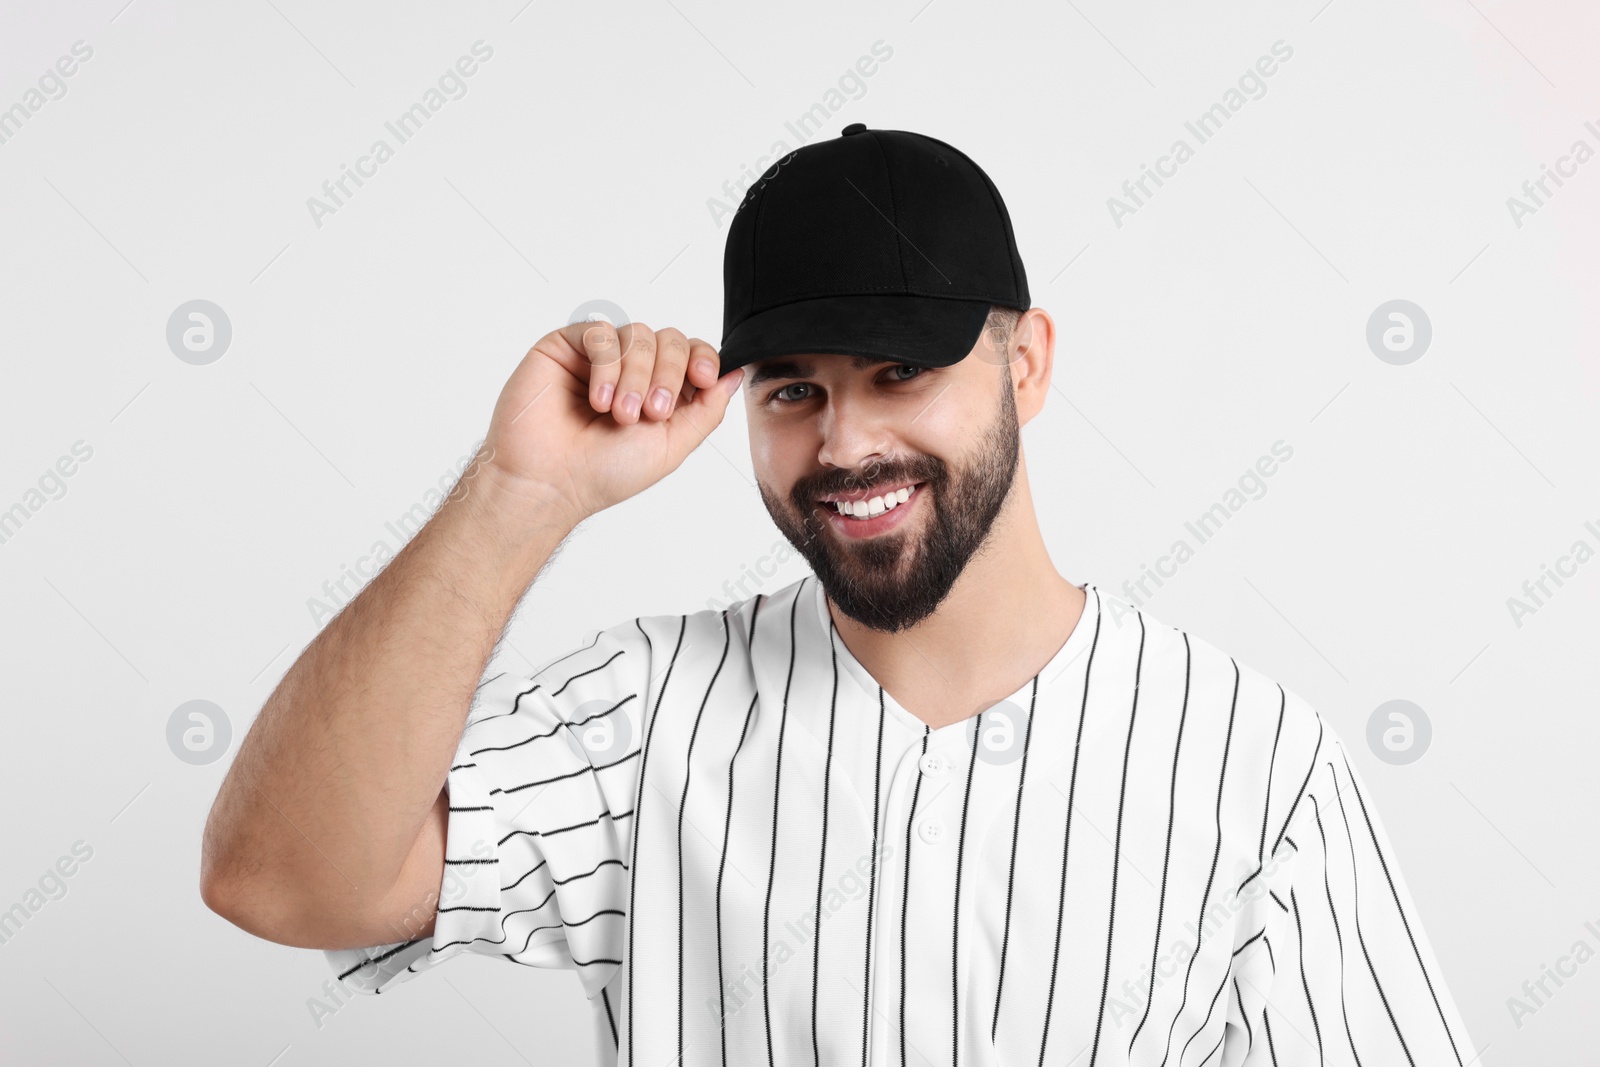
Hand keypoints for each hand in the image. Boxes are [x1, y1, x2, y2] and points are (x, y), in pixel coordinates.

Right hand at [479, 321, 743, 522]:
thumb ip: (707, 410)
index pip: (693, 354)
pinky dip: (607, 365)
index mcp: (660, 392)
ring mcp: (599, 357)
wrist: (550, 483)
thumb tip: (735, 375)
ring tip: (618, 413)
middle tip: (651, 412)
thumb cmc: (603, 473)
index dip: (703, 358)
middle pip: (670, 339)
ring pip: (638, 334)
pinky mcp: (566, 347)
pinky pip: (601, 333)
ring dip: (636, 376)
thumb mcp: (673, 445)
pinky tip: (598, 399)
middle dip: (668, 373)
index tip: (703, 378)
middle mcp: (631, 370)